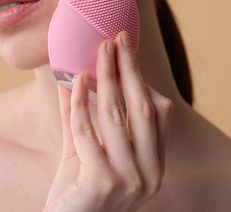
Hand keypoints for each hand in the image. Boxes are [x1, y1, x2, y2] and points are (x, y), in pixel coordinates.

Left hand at [44, 32, 173, 211]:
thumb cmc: (75, 189)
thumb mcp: (82, 150)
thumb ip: (81, 118)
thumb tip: (74, 78)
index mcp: (152, 165)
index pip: (156, 114)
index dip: (142, 80)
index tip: (127, 53)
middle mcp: (149, 173)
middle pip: (141, 108)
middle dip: (129, 70)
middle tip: (116, 40)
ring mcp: (130, 180)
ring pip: (116, 116)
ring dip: (105, 78)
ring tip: (97, 52)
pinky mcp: (104, 184)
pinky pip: (88, 131)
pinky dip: (79, 103)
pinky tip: (75, 82)